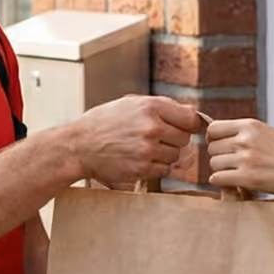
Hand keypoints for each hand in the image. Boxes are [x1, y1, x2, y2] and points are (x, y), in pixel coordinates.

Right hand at [67, 96, 199, 184]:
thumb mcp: (131, 103)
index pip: (191, 118)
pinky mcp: (142, 169)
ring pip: (176, 155)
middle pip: (185, 138)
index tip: (183, 127)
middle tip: (156, 138)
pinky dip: (156, 167)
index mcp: (151, 107)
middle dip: (174, 139)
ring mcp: (147, 150)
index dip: (189, 124)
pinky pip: (164, 170)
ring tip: (144, 148)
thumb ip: (163, 106)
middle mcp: (152, 127)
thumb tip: (193, 112)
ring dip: (165, 155)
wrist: (80, 145)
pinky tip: (140, 159)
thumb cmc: (106, 122)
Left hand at [205, 118, 273, 196]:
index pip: (213, 128)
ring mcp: (245, 159)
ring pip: (213, 164)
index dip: (213, 138)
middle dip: (219, 156)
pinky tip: (232, 182)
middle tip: (232, 162)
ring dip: (221, 170)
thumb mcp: (267, 132)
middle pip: (211, 148)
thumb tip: (218, 132)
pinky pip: (217, 178)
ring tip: (235, 172)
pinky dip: (221, 182)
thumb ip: (244, 131)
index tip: (219, 145)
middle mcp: (245, 140)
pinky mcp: (247, 178)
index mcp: (250, 126)